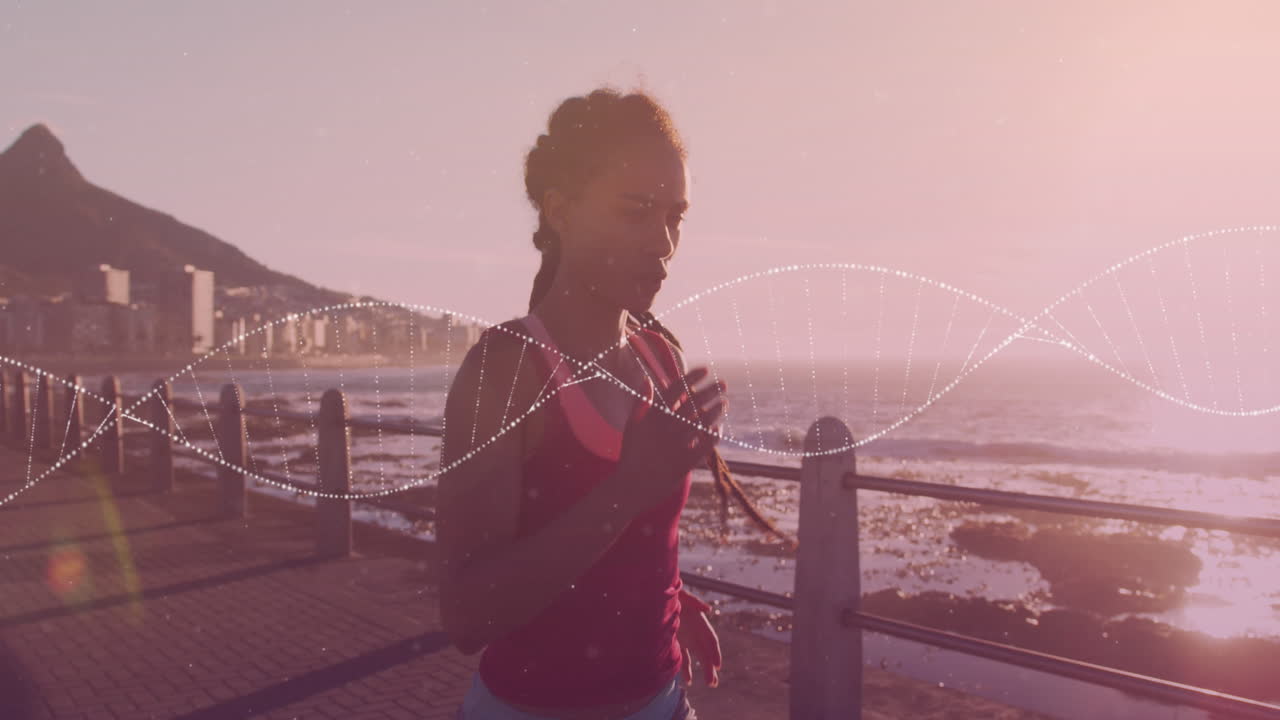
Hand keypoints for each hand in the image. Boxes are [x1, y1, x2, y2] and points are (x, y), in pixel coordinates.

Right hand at [604, 366, 727, 517]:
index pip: (674, 391)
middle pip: (691, 405)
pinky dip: (712, 437)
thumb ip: (640, 402)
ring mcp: (674, 448)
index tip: (706, 369)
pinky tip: (719, 428)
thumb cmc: (632, 453)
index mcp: (651, 418)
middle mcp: (663, 430)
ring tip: (725, 402)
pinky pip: (702, 447)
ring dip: (715, 412)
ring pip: (700, 424)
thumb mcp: (631, 426)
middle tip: (724, 383)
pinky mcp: (682, 465)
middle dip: (710, 391)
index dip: (691, 378)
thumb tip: (647, 378)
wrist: (630, 487)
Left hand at [677, 591, 721, 687]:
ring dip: (702, 670)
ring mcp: (686, 638)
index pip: (711, 639)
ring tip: (710, 684)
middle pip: (706, 652)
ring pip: (696, 657)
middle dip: (710, 667)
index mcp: (699, 621)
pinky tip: (689, 681)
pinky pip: (683, 658)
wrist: (655, 596)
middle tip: (713, 683)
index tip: (717, 665)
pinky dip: (686, 669)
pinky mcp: (676, 642)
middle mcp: (695, 632)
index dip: (715, 652)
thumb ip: (694, 601)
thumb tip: (707, 609)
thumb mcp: (683, 595)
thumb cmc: (671, 593)